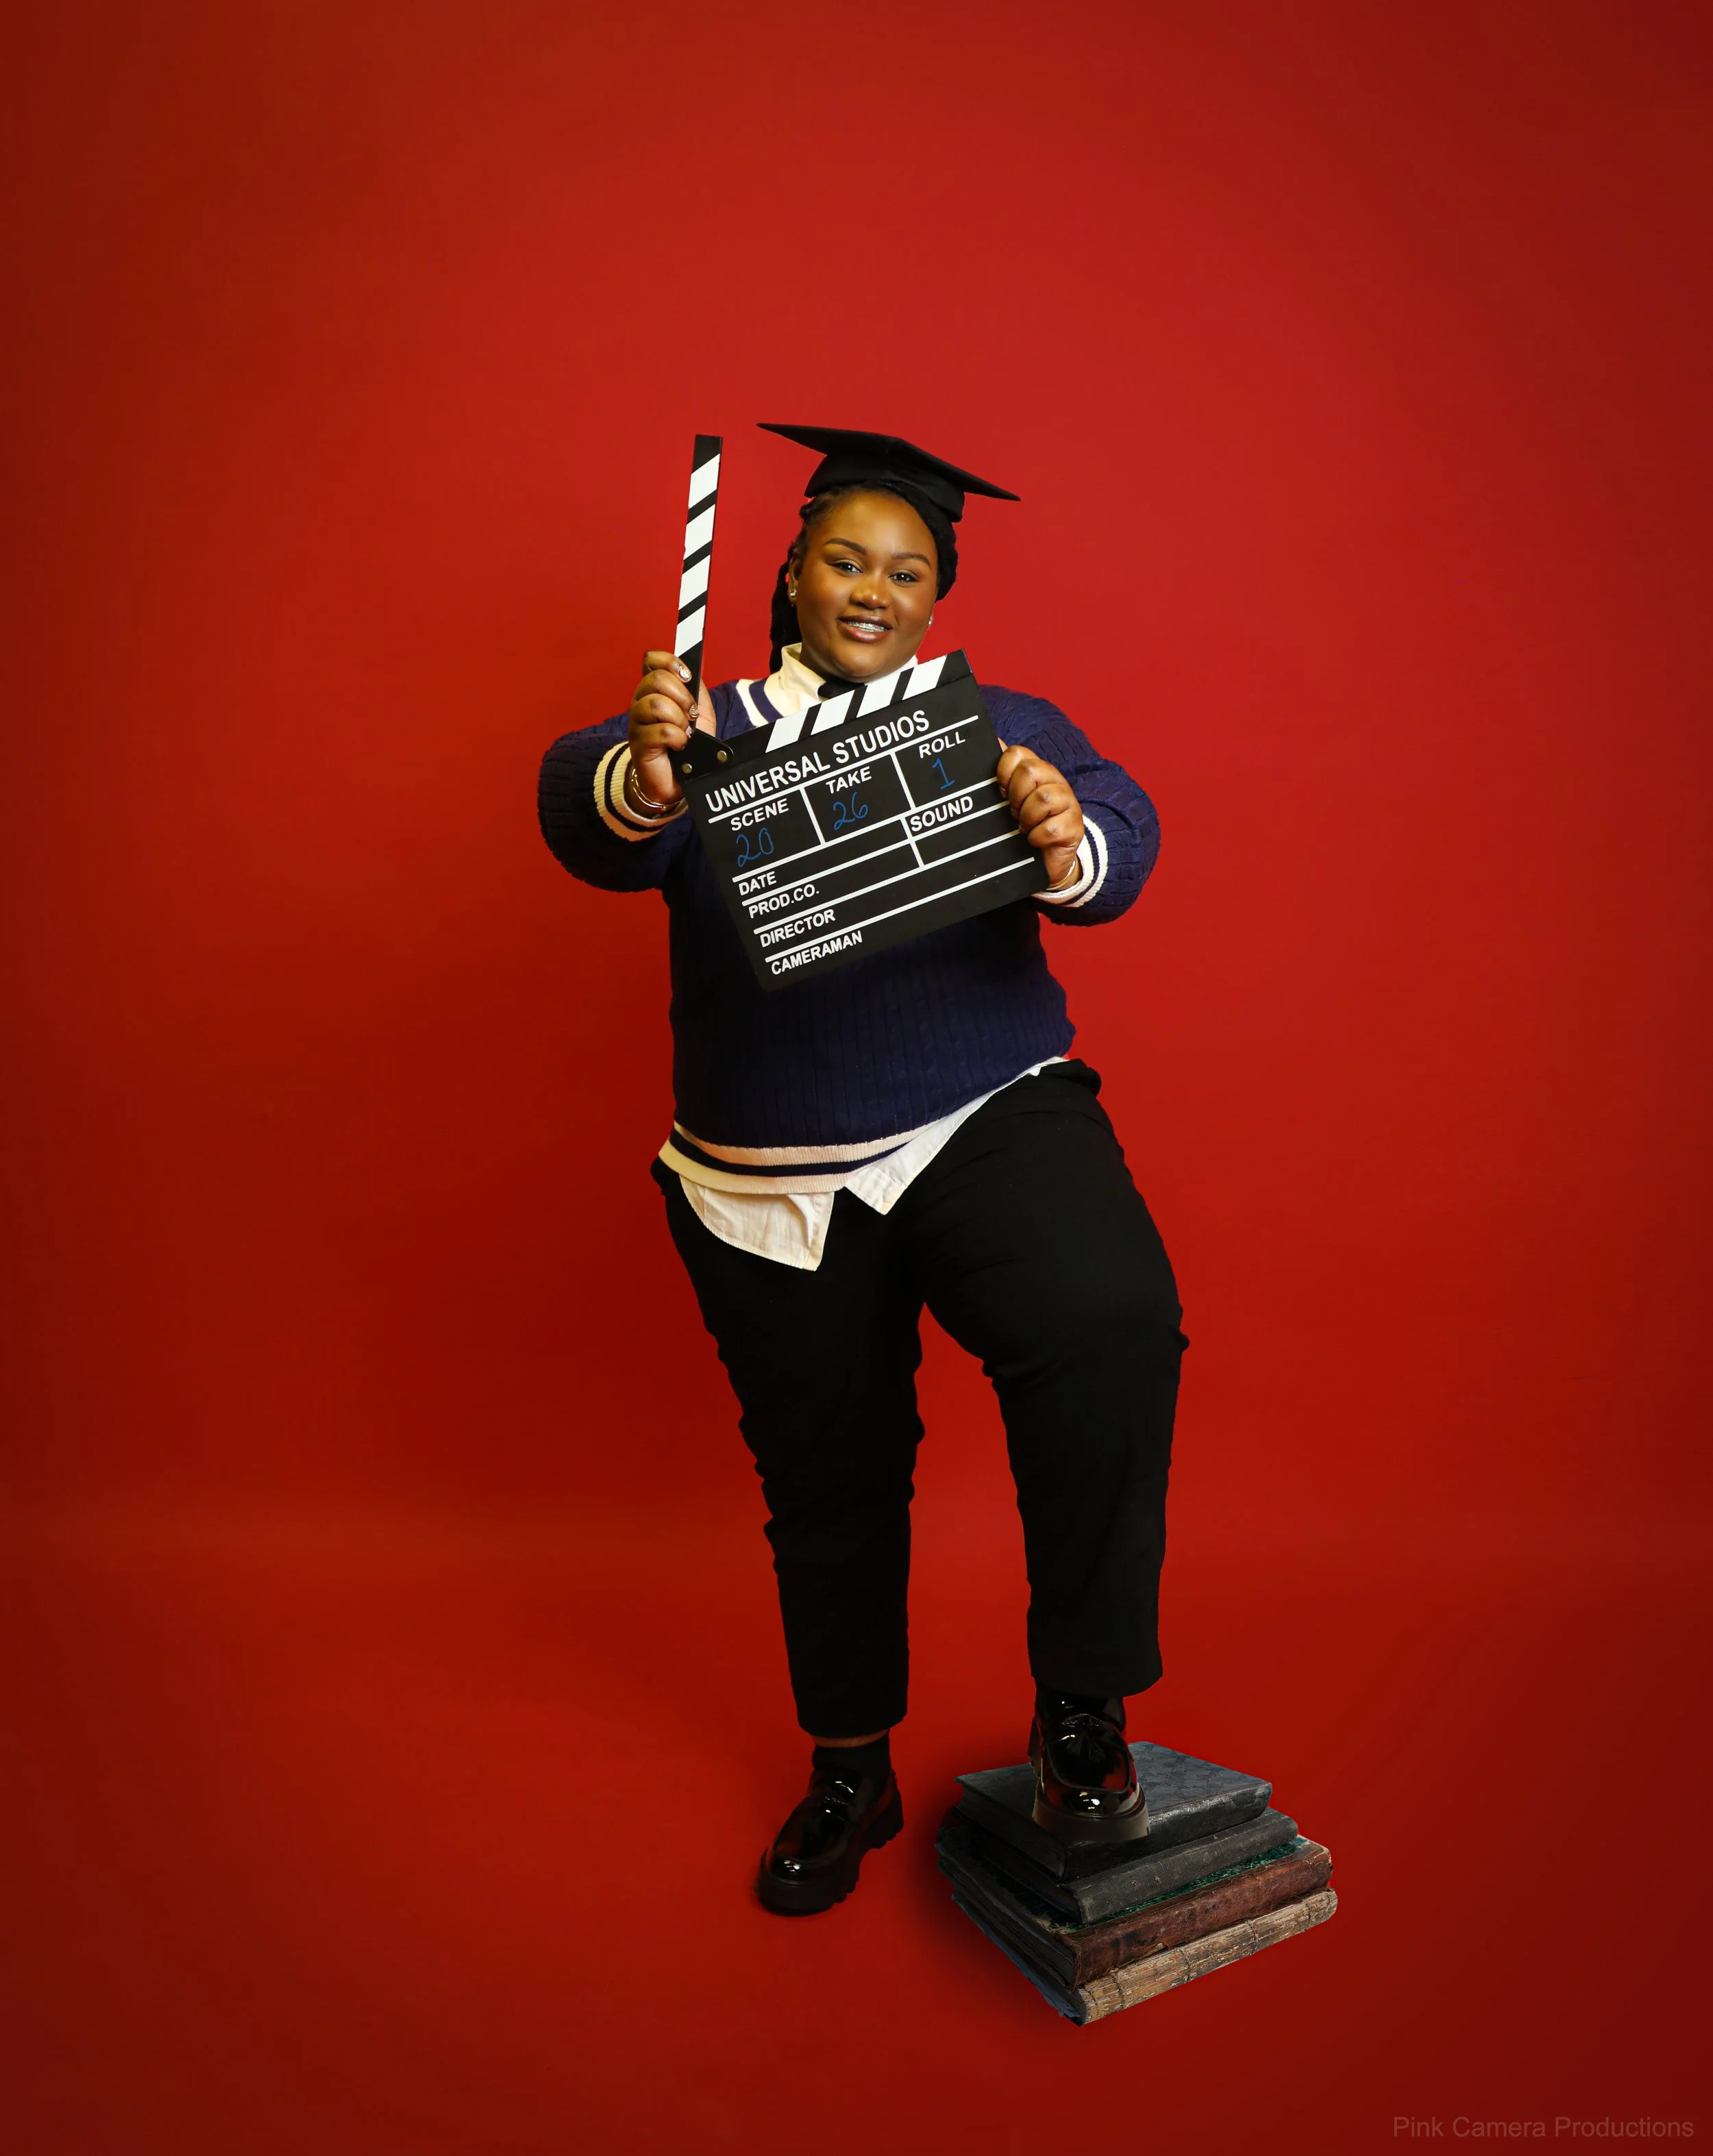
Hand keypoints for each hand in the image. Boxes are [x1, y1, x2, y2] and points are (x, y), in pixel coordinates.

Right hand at [626, 649, 716, 809]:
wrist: (680, 779)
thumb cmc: (688, 744)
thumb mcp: (700, 712)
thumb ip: (696, 689)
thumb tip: (695, 667)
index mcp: (654, 689)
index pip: (652, 660)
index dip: (669, 663)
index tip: (687, 677)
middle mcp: (641, 701)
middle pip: (656, 679)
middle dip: (682, 696)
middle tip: (691, 715)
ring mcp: (637, 723)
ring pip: (656, 704)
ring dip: (679, 719)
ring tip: (685, 733)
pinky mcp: (639, 744)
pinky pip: (661, 731)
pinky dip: (677, 738)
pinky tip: (679, 745)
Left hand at [995, 740, 1084, 889]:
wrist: (1045, 861)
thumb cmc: (1025, 825)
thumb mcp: (1010, 800)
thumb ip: (1002, 774)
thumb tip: (992, 741)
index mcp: (1037, 771)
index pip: (1017, 753)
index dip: (1003, 772)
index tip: (1002, 793)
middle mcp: (1054, 781)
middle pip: (1030, 771)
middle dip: (1016, 795)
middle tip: (1014, 812)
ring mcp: (1068, 803)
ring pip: (1043, 798)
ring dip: (1027, 818)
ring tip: (1024, 827)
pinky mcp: (1075, 827)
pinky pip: (1051, 828)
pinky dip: (1037, 838)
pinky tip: (1035, 841)